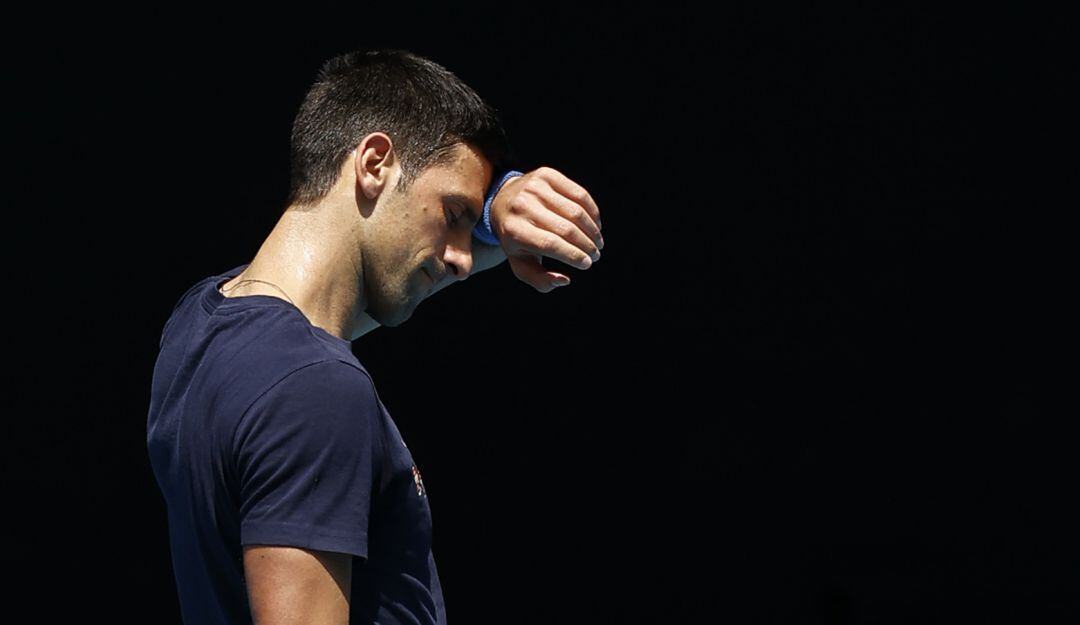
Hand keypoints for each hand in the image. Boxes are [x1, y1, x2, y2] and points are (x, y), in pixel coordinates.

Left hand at [489, 167, 604, 292]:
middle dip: (587, 245)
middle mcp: (523, 206)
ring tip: (597, 242)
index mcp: (514, 230)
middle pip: (565, 229)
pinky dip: (592, 211)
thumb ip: (540, 280)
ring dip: (592, 230)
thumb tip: (564, 280)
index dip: (573, 255)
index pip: (550, 244)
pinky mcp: (547, 175)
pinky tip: (596, 224)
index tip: (588, 264)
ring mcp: (535, 187)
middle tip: (596, 255)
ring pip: (576, 211)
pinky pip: (579, 194)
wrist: (501, 202)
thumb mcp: (521, 263)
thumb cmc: (516, 239)